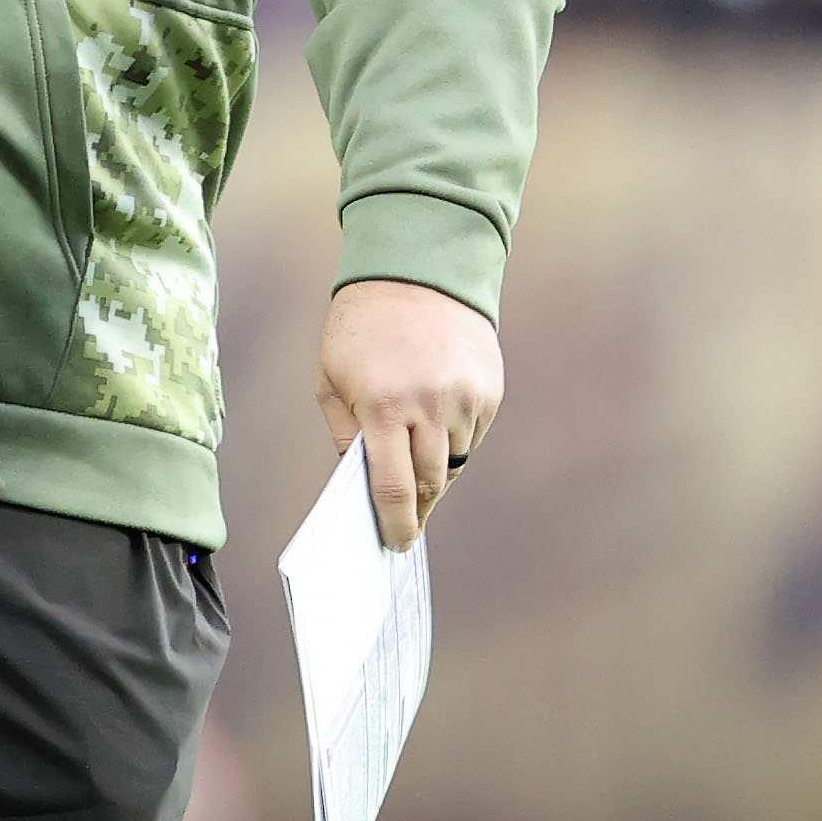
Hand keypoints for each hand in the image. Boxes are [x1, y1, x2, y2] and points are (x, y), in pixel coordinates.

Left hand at [318, 277, 499, 550]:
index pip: (394, 487)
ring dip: (436, 475)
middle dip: (418, 508)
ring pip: (455, 462)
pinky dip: (454, 444)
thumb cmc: (359, 331)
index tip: (396, 545)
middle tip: (406, 523)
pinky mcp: (490, 392)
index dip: (396, 523)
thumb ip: (348, 436)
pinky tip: (436, 432)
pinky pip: (473, 437)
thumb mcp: (331, 380)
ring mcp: (465, 400)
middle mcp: (430, 407)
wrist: (416, 275)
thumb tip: (365, 486)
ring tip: (416, 474)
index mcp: (383, 407)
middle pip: (432, 482)